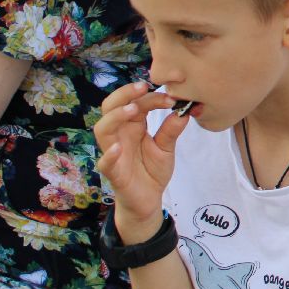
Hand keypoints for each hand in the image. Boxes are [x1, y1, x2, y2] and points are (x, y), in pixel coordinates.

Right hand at [94, 81, 185, 237]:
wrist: (148, 200)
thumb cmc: (152, 171)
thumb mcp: (166, 148)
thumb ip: (172, 130)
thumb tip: (185, 109)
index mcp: (133, 126)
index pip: (135, 103)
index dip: (150, 97)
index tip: (171, 96)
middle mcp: (120, 135)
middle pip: (111, 107)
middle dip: (124, 94)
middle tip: (143, 87)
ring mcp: (114, 153)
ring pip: (103, 129)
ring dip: (116, 117)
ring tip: (133, 110)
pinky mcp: (114, 173)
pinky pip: (105, 162)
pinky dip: (109, 154)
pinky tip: (118, 148)